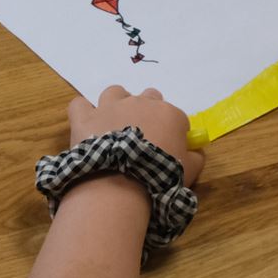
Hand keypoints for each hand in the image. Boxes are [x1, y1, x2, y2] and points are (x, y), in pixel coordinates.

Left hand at [67, 85, 203, 187]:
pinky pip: (80, 104)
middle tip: (143, 137)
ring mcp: (110, 106)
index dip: (173, 131)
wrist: (120, 185)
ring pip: (115, 93)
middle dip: (147, 112)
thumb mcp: (189, 172)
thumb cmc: (160, 178)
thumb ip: (197, 157)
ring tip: (115, 126)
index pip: (176, 116)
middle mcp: (140, 102)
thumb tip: (196, 151)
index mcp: (169, 113)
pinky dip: (83, 112)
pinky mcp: (85, 117)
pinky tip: (87, 125)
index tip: (169, 147)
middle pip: (149, 96)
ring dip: (117, 105)